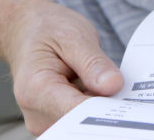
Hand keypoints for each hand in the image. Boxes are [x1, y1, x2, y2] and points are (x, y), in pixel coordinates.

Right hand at [2, 0, 122, 134]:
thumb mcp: (73, 36)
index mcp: (36, 89)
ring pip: (85, 122)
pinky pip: (83, 119)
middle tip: (120, 84)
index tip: (125, 98)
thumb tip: (113, 85)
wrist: (28, 32)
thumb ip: (93, 63)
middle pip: (82, 121)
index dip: (104, 108)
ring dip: (102, 105)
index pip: (76, 112)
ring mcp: (45, 120)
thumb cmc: (47, 31)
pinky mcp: (55, 120)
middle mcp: (36, 112)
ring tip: (105, 81)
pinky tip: (100, 89)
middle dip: (106, 106)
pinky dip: (97, 106)